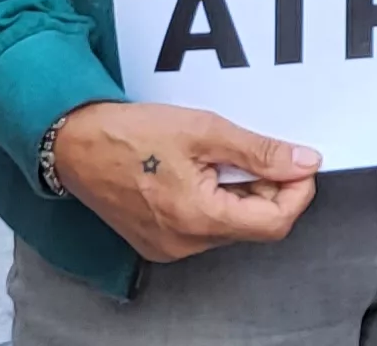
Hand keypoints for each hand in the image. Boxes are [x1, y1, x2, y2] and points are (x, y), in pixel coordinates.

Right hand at [46, 100, 320, 262]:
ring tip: (217, 158)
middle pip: (254, 224)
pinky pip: (205, 227)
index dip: (296, 192)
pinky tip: (199, 173)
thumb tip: (304, 163)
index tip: (299, 163)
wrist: (72, 145)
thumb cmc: (130, 134)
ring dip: (240, 192)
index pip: (275, 222)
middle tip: (252, 152)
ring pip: (231, 225)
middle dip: (267, 188)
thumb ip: (260, 151)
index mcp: (198, 219)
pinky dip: (216, 200)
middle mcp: (184, 243)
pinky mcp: (157, 241)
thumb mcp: (205, 131)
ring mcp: (169, 246)